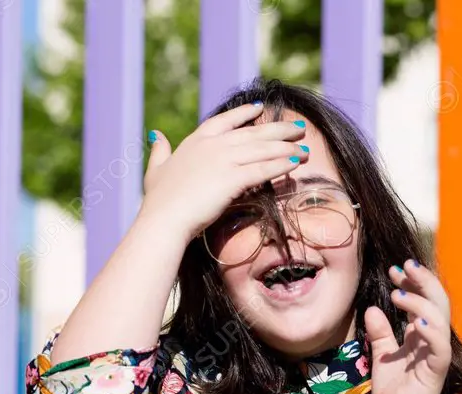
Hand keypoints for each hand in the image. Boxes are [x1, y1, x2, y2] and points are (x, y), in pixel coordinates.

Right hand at [140, 103, 308, 239]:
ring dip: (287, 147)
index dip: (243, 114)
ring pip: (262, 149)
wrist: (164, 218)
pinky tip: (296, 162)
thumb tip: (156, 134)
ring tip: (306, 147)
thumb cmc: (159, 200)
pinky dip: (282, 164)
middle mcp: (213, 145)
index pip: (224, 120)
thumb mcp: (155, 170)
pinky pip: (263, 169)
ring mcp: (223, 160)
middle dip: (279, 129)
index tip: (260, 108)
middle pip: (253, 132)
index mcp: (196, 141)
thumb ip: (160, 151)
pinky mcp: (233, 178)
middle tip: (299, 128)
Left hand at [364, 259, 451, 393]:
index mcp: (422, 335)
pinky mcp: (436, 370)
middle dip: (422, 281)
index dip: (412, 282)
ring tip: (398, 292)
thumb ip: (381, 334)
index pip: (423, 299)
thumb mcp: (382, 356)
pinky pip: (439, 346)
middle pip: (437, 301)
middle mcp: (432, 341)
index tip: (394, 270)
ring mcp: (436, 354)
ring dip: (421, 302)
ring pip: (440, 318)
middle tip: (403, 266)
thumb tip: (372, 309)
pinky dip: (431, 331)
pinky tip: (417, 321)